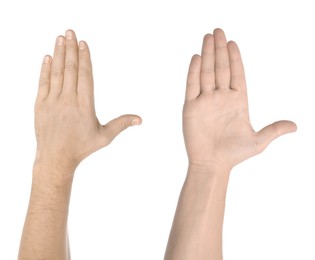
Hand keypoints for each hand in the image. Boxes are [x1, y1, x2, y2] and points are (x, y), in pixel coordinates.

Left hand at [35, 30, 140, 170]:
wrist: (55, 157)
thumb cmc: (82, 147)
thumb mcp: (105, 136)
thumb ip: (122, 124)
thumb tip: (140, 119)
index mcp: (85, 105)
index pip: (85, 75)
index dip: (84, 57)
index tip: (83, 43)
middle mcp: (68, 100)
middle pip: (70, 68)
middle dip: (71, 48)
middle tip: (70, 32)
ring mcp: (53, 101)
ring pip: (57, 72)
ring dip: (59, 54)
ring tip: (60, 38)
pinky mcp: (41, 105)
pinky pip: (43, 82)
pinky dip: (45, 69)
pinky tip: (48, 57)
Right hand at [183, 28, 295, 169]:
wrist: (212, 164)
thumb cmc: (234, 155)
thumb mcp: (258, 142)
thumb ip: (274, 130)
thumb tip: (295, 126)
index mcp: (237, 101)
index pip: (236, 74)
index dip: (235, 59)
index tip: (233, 43)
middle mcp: (220, 98)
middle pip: (220, 68)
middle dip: (219, 49)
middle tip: (218, 31)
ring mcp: (205, 101)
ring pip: (206, 73)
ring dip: (207, 55)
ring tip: (208, 38)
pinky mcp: (191, 107)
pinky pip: (192, 85)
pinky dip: (194, 72)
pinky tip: (197, 57)